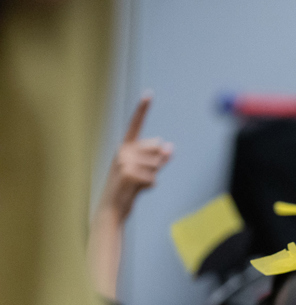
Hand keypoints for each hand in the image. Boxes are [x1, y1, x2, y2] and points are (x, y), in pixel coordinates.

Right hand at [101, 95, 172, 220]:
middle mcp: (122, 151)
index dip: (142, 109)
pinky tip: (137, 190)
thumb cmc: (127, 189)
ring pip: (156, 164)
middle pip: (156, 148)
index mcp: (125, 147)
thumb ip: (158, 159)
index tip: (149, 93)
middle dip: (156, 164)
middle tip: (141, 177)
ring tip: (137, 184)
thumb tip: (170, 146)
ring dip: (152, 177)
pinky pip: (153, 177)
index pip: (135, 125)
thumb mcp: (144, 171)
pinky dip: (150, 186)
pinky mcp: (127, 173)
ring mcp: (123, 162)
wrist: (113, 208)